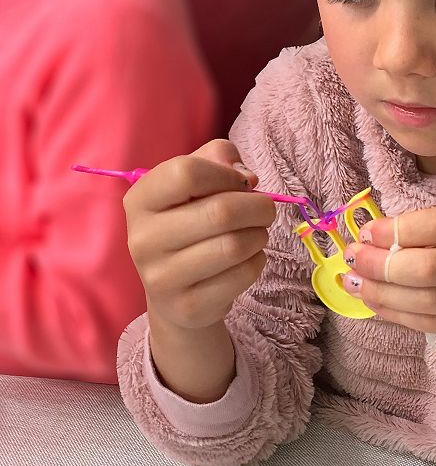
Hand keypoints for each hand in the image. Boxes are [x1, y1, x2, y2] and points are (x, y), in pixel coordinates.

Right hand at [123, 139, 276, 330]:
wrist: (174, 294)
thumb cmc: (188, 226)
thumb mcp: (193, 186)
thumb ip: (216, 159)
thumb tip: (246, 176)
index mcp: (140, 200)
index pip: (186, 172)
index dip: (226, 174)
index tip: (240, 183)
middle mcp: (142, 239)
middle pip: (221, 212)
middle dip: (258, 207)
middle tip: (264, 211)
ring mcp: (162, 278)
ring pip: (236, 245)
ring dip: (260, 235)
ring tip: (255, 234)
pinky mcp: (188, 306)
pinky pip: (243, 274)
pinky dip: (257, 261)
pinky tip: (247, 259)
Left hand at [341, 200, 435, 346]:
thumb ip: (428, 228)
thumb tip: (370, 240)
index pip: (434, 226)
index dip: (393, 232)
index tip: (365, 234)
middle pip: (426, 268)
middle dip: (380, 265)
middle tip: (352, 261)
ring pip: (425, 301)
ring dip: (381, 294)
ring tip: (355, 283)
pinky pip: (431, 323)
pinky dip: (396, 314)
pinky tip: (376, 302)